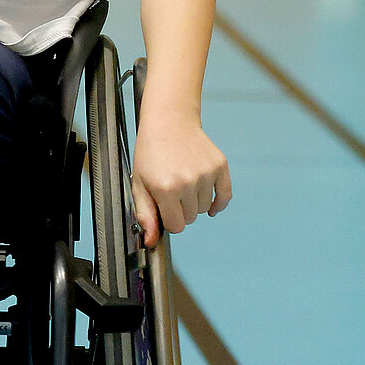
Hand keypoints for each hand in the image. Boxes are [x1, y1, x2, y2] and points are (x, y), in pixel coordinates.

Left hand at [130, 116, 231, 247]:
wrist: (168, 122)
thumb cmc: (150, 153)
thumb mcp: (139, 183)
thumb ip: (145, 214)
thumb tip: (151, 242)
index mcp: (166, 189)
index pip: (176, 226)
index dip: (169, 219)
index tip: (163, 207)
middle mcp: (188, 183)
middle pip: (191, 218)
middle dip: (180, 210)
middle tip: (171, 191)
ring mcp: (206, 174)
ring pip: (205, 208)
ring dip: (195, 202)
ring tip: (183, 182)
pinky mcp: (220, 166)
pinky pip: (225, 196)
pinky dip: (219, 203)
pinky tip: (211, 205)